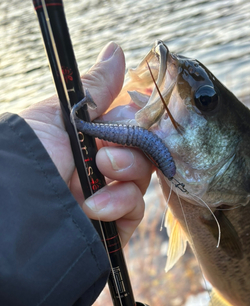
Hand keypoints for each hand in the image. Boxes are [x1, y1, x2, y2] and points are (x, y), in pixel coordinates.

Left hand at [19, 42, 153, 245]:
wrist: (19, 211)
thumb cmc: (30, 158)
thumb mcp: (60, 117)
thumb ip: (94, 89)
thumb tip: (117, 51)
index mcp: (87, 139)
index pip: (128, 124)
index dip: (134, 120)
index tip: (131, 115)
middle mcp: (99, 166)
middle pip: (141, 149)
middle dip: (130, 146)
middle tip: (104, 154)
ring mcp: (108, 196)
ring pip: (143, 178)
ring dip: (126, 172)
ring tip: (100, 175)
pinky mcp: (115, 224)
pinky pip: (136, 208)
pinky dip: (121, 204)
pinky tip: (94, 207)